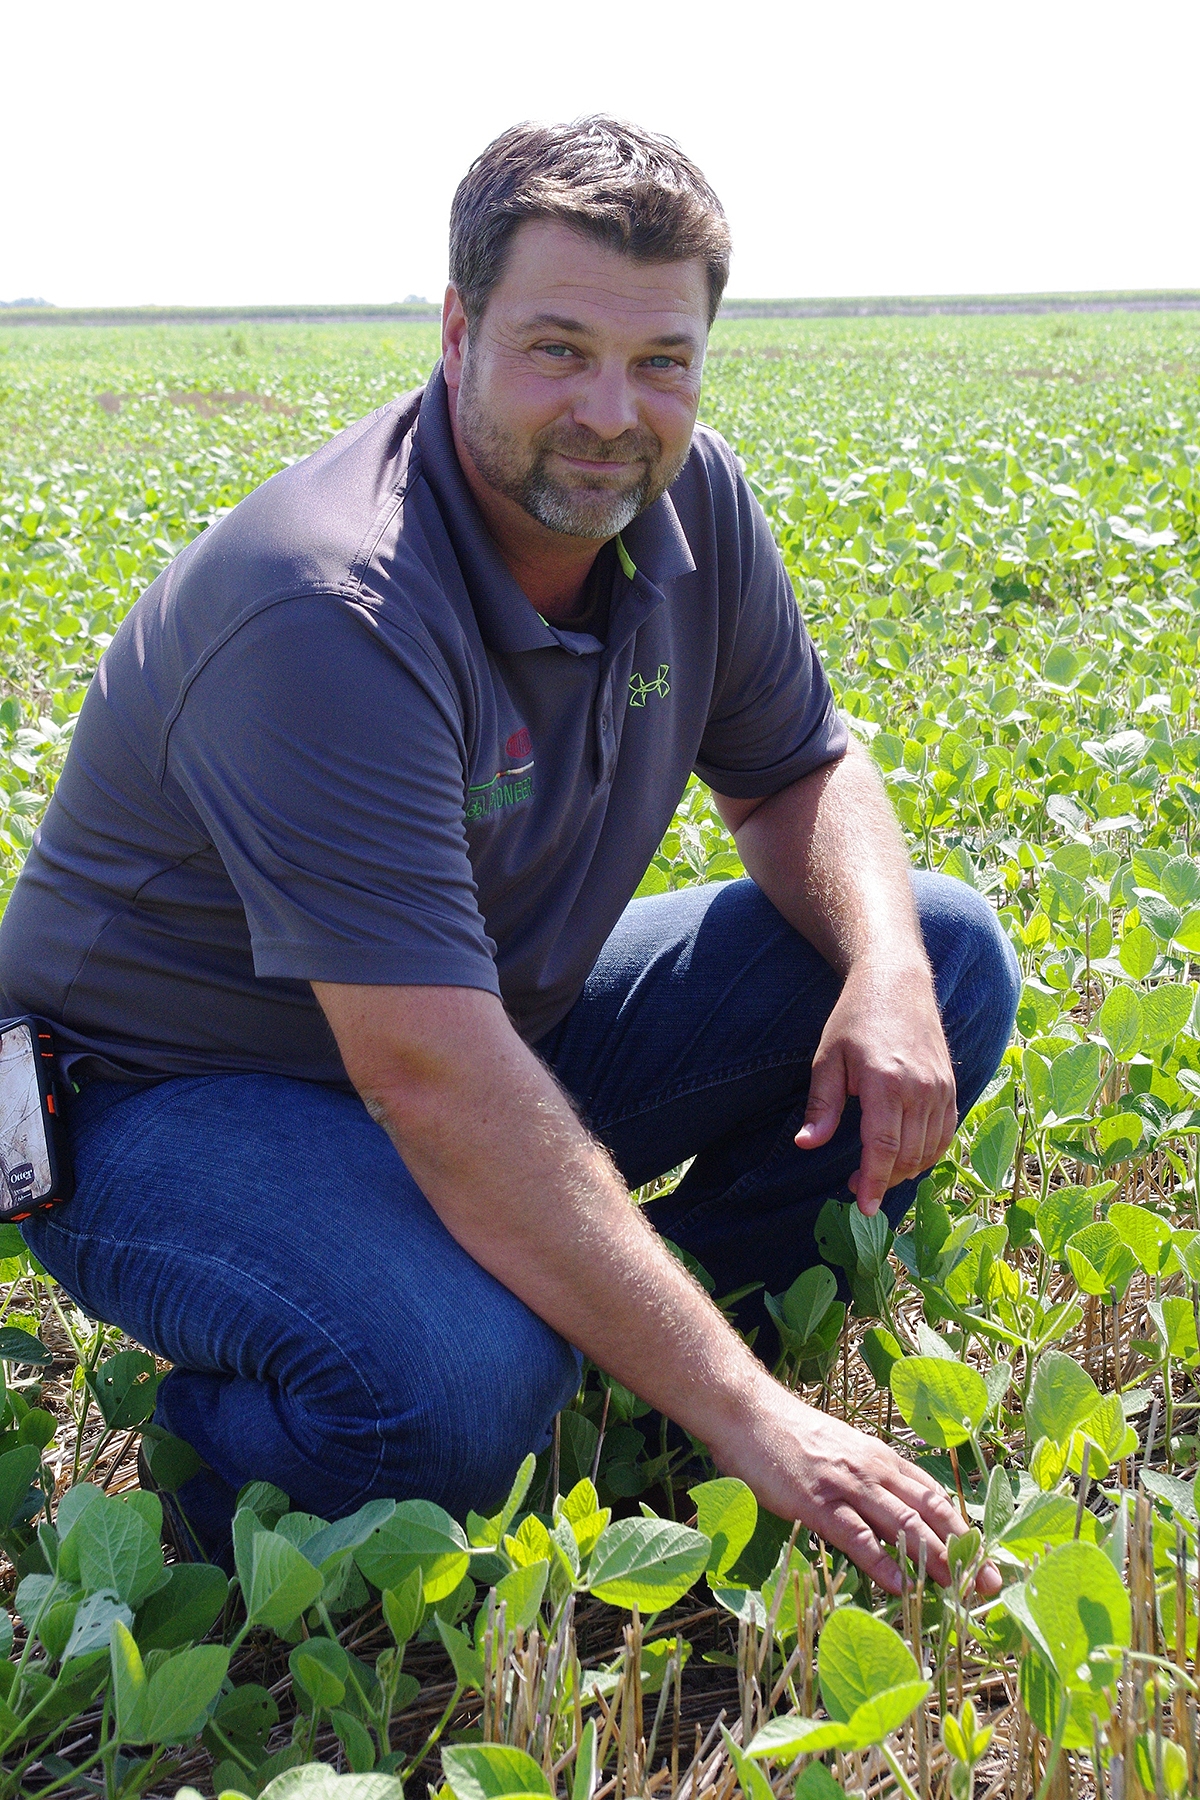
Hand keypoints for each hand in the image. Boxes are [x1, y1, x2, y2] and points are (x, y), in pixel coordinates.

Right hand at [723, 1386, 1000, 1596]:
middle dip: (964, 1549)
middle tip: (991, 1584)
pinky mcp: (816, 1501)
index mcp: (881, 1459)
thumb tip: (894, 1517)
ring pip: (902, 1524)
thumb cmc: (791, 1435)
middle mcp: (873, 1469)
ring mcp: (846, 1484)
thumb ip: (869, 1479)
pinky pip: (857, 1535)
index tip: (988, 1558)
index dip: (963, 1529)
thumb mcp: (843, 1451)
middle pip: (929, 1513)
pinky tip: (901, 1584)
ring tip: (961, 1588)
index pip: (934, 1497)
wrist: (748, 1411)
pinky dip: (882, 1561)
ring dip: (935, 1558)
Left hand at [794, 958, 956, 1213]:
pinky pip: (945, 1134)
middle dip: (884, 1181)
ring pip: (929, 1149)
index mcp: (885, 1082)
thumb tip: (806, 1144)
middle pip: (908, 1156)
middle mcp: (919, 1088)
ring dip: (905, 1171)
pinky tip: (906, 1158)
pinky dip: (928, 1153)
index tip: (863, 1208)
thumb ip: (822, 1106)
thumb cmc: (855, 1018)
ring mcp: (940, 1088)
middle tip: (858, 1189)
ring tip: (878, 1174)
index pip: (883, 1148)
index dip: (874, 1183)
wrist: (896, 982)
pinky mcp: (950, 1086)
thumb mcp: (828, 1058)